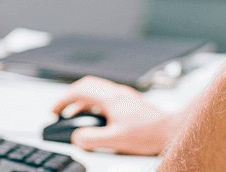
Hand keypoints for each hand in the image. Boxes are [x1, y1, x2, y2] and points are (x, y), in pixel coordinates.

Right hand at [50, 76, 176, 155]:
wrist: (170, 131)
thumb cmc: (149, 134)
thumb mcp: (115, 140)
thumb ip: (92, 139)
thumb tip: (77, 137)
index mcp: (111, 98)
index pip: (80, 90)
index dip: (63, 100)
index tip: (55, 110)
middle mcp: (118, 93)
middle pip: (87, 85)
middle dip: (70, 96)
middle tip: (62, 109)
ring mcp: (125, 96)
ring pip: (97, 90)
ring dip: (83, 100)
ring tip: (76, 115)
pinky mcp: (131, 102)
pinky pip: (107, 96)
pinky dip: (95, 104)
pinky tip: (97, 117)